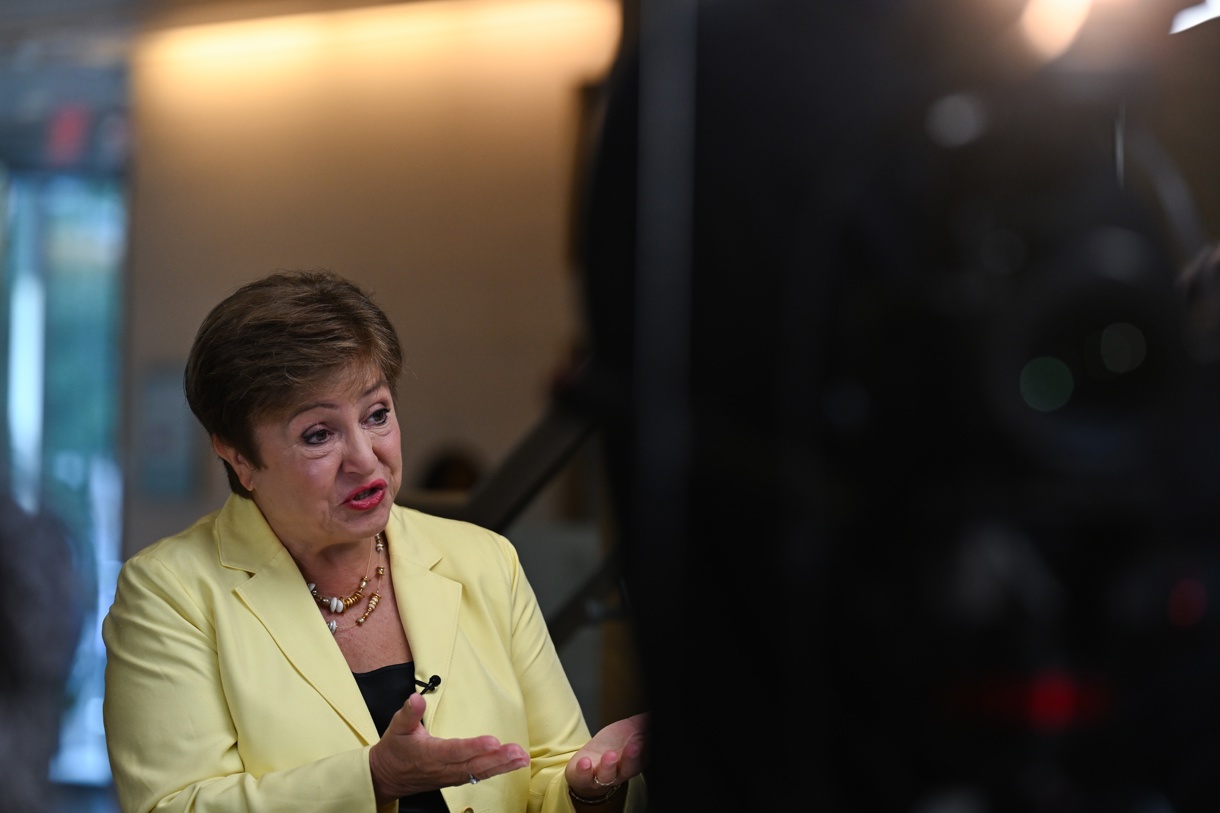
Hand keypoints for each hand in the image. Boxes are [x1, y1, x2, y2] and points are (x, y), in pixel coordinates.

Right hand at [368, 692, 528, 804]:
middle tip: (517, 752)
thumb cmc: (394, 750)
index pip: (455, 751)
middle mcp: (442, 769)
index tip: (493, 741)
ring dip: (502, 766)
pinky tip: (511, 765)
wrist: (386, 777)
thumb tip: (416, 698)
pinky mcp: (455, 779)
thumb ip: (409, 712)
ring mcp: (450, 777)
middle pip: (473, 765)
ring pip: (479, 773)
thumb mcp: (397, 727)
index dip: (474, 747)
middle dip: (497, 759)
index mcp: (429, 754)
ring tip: (521, 758)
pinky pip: (478, 777)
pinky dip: (496, 771)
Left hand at [564, 712, 647, 799]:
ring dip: (608, 765)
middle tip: (634, 747)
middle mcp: (620, 771)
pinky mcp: (584, 777)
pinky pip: (583, 777)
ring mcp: (602, 776)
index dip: (645, 749)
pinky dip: (583, 770)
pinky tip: (585, 762)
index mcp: (635, 760)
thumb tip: (651, 716)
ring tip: (610, 755)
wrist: (587, 764)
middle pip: (629, 768)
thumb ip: (643, 723)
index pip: (643, 756)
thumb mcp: (631, 730)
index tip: (646, 737)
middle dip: (631, 758)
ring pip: (607, 774)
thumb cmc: (612, 746)